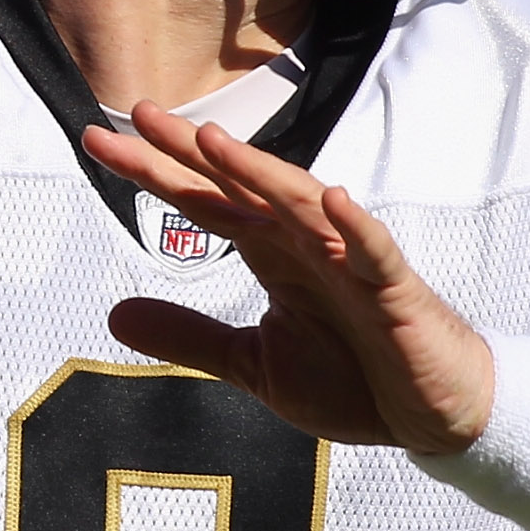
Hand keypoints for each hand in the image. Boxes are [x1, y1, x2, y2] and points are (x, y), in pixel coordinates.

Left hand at [81, 107, 493, 454]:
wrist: (431, 417)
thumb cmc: (352, 379)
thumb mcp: (253, 364)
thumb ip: (190, 337)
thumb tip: (113, 315)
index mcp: (272, 253)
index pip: (204, 202)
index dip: (154, 172)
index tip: (97, 141)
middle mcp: (306, 243)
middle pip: (242, 187)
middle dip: (193, 152)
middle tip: (140, 113)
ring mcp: (351, 262)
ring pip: (300, 205)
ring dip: (260, 173)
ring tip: (215, 143)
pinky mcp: (395, 291)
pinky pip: (375, 252)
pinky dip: (355, 228)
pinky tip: (331, 199)